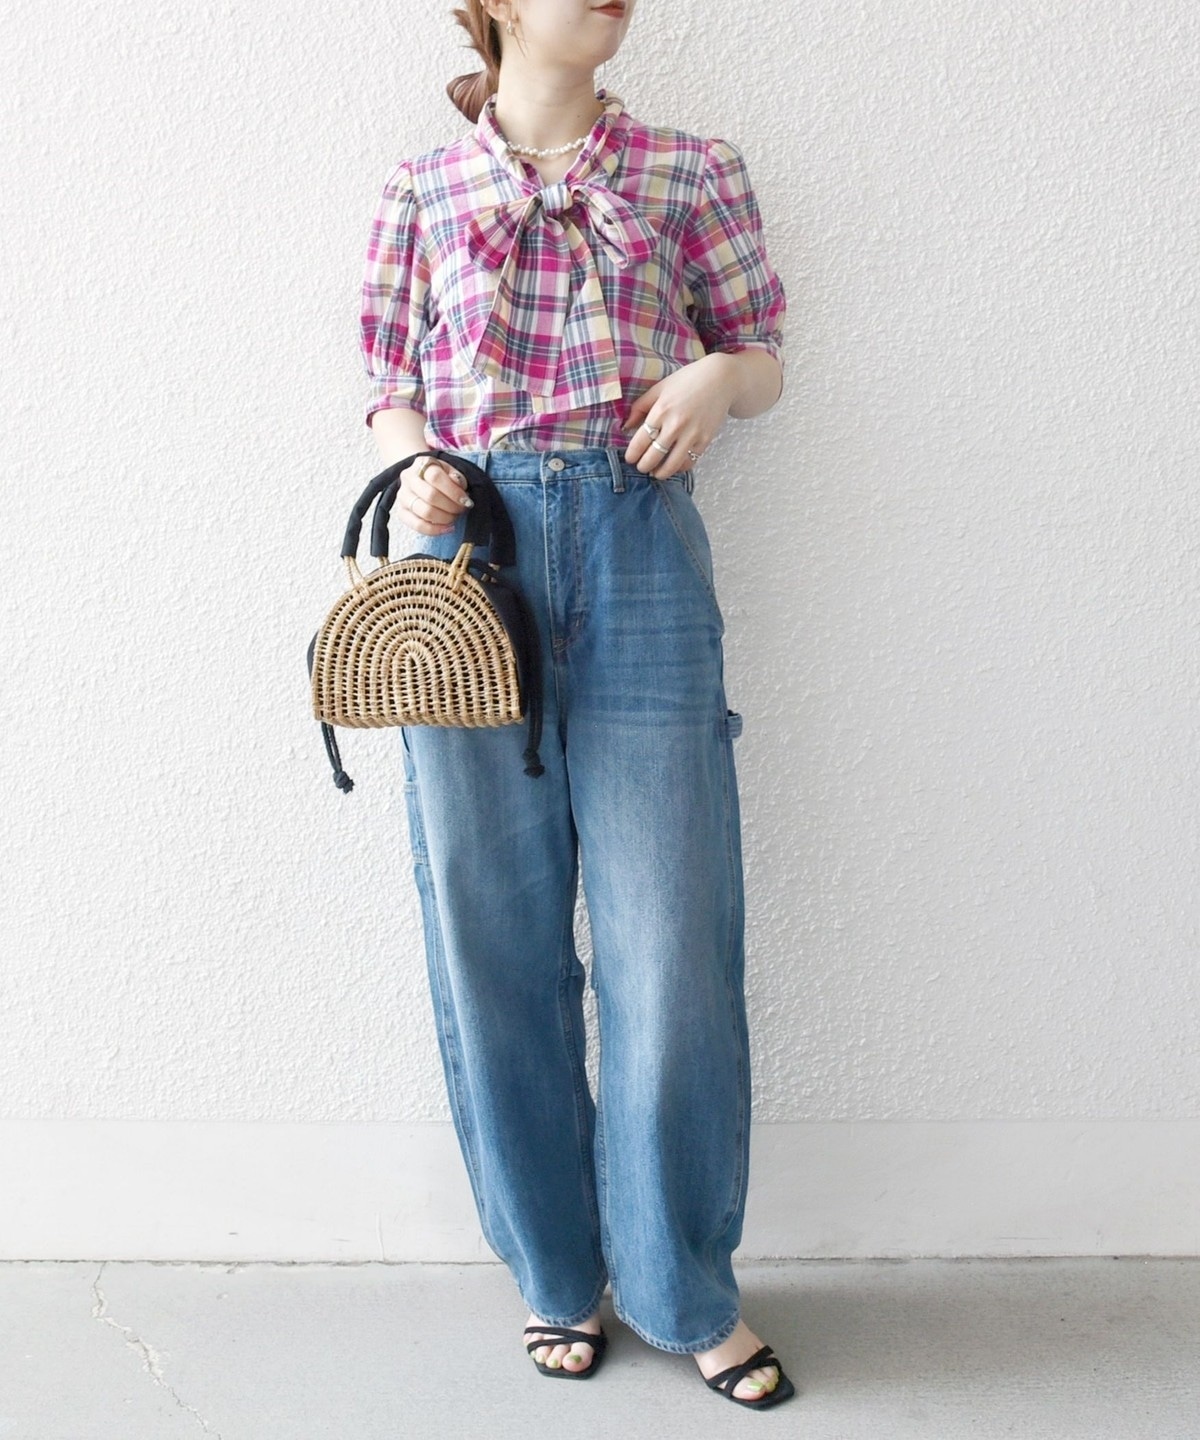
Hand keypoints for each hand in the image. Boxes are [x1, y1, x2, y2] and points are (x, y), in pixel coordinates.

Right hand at [398, 455, 472, 535]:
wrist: (421, 481)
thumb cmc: (440, 477)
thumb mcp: (450, 471)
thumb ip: (457, 477)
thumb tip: (460, 486)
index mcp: (421, 464)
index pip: (435, 477)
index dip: (454, 491)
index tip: (466, 501)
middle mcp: (408, 478)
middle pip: (430, 495)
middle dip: (451, 506)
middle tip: (461, 510)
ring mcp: (402, 496)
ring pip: (425, 512)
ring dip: (445, 518)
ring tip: (454, 517)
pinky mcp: (401, 512)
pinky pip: (417, 525)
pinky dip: (435, 530)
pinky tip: (448, 529)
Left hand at [621, 353, 738, 478]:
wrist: (720, 380)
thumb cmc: (687, 381)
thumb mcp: (659, 388)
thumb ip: (640, 406)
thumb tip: (626, 426)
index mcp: (661, 410)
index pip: (640, 441)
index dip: (632, 454)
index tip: (630, 459)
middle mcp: (676, 424)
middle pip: (654, 456)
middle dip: (644, 466)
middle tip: (641, 467)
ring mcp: (692, 434)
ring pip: (672, 464)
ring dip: (660, 473)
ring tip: (656, 473)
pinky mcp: (705, 440)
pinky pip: (690, 462)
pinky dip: (680, 467)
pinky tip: (674, 466)